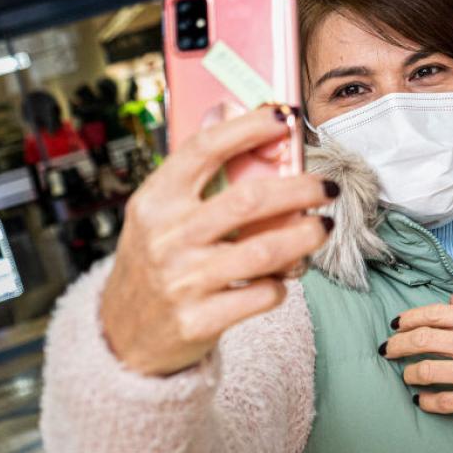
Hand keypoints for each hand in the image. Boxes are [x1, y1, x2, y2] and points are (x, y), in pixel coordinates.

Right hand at [100, 106, 337, 375]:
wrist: (124, 335)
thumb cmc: (156, 262)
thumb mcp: (160, 214)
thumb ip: (198, 177)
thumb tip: (241, 120)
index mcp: (155, 201)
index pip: (204, 151)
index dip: (248, 129)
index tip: (284, 117)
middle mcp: (167, 238)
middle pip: (251, 200)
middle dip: (302, 188)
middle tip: (328, 186)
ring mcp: (183, 281)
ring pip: (266, 251)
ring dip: (307, 236)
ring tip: (323, 227)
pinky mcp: (200, 320)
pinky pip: (263, 295)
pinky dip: (283, 283)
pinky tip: (283, 276)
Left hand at [381, 296, 452, 424]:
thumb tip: (449, 303)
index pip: (435, 314)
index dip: (409, 319)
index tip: (396, 325)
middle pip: (422, 340)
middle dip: (398, 345)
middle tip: (388, 350)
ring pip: (426, 370)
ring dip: (409, 374)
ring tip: (406, 376)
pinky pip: (442, 400)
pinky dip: (427, 401)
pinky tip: (423, 400)